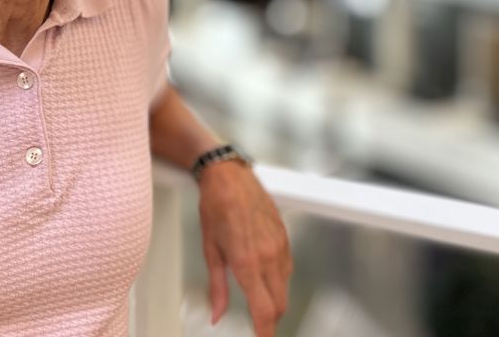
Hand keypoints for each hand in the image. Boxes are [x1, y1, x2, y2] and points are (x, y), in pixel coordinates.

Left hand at [197, 162, 291, 335]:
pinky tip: (267, 278)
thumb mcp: (210, 251)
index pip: (264, 310)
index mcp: (247, 263)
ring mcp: (280, 246)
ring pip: (285, 288)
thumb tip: (218, 314)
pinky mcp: (286, 238)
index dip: (265, 332)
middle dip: (270, 320)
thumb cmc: (216, 207)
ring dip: (275, 301)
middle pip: (279, 304)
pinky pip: (288, 269)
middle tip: (259, 326)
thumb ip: (217, 288)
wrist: (230, 177)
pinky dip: (279, 281)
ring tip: (260, 303)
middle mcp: (268, 256)